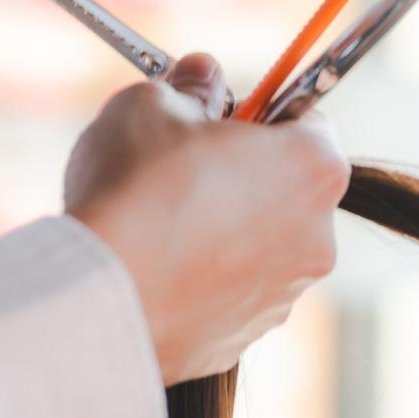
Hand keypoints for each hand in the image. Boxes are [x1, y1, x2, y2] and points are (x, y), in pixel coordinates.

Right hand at [64, 53, 350, 384]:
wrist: (101, 295)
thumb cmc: (135, 189)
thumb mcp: (154, 103)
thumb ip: (191, 86)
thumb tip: (202, 77)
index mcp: (314, 168)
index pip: (310, 121)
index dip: (264, 113)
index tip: (224, 118)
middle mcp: (318, 239)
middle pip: (288, 191)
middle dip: (245, 175)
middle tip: (183, 167)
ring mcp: (283, 298)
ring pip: (259, 247)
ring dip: (223, 230)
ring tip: (158, 222)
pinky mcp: (243, 340)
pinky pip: (227, 295)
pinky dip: (201, 280)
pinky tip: (154, 267)